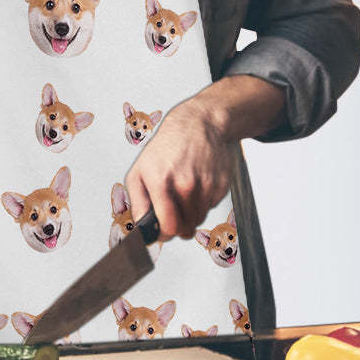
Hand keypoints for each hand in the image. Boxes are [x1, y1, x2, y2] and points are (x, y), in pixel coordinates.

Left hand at [123, 95, 237, 240]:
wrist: (198, 124)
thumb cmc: (166, 148)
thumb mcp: (139, 170)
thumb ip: (138, 202)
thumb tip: (142, 227)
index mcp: (160, 181)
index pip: (168, 226)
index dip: (164, 234)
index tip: (162, 232)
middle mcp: (184, 184)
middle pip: (185, 228)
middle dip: (177, 226)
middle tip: (172, 210)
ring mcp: (205, 185)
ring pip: (198, 220)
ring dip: (190, 213)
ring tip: (184, 192)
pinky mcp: (221, 185)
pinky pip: (211, 207)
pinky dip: (204, 201)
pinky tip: (197, 183)